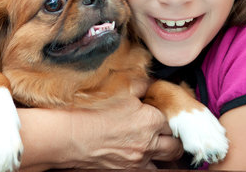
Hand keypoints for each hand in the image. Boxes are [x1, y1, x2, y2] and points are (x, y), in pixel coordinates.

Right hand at [67, 95, 183, 168]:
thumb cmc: (91, 111)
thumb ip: (141, 85)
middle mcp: (149, 142)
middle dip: (175, 137)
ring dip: (168, 153)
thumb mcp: (119, 89)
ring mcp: (139, 160)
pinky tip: (149, 158)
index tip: (163, 111)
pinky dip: (154, 165)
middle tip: (171, 131)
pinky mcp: (128, 171)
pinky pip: (152, 171)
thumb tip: (151, 83)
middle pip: (176, 144)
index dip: (169, 114)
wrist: (69, 137)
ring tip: (165, 147)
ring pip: (168, 161)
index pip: (173, 118)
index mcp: (150, 120)